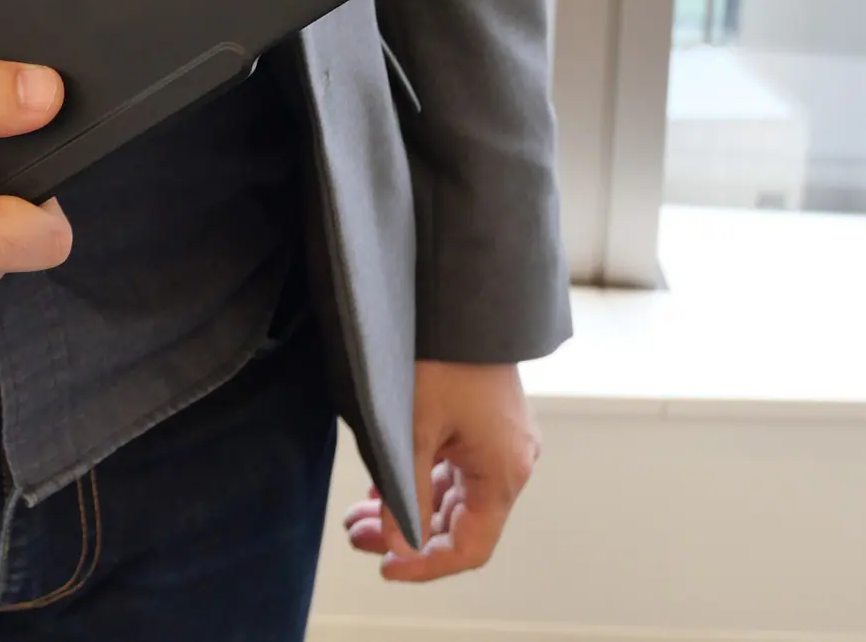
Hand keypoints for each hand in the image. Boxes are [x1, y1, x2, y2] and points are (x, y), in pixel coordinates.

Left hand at [343, 361, 541, 580]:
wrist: (456, 299)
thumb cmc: (440, 360)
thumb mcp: (412, 432)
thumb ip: (407, 496)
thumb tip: (398, 548)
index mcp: (503, 473)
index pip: (470, 546)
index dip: (426, 566)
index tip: (385, 567)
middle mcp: (509, 463)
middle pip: (458, 522)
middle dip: (405, 535)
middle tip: (356, 535)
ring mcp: (499, 443)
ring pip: (451, 494)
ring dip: (407, 507)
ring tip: (358, 515)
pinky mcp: (484, 424)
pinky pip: (451, 467)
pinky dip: (418, 479)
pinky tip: (381, 484)